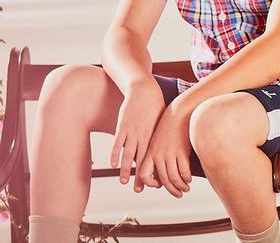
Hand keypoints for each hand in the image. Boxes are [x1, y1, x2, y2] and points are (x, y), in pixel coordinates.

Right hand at [109, 77, 165, 192]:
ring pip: (128, 154)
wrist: (143, 89)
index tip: (153, 184)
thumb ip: (160, 134)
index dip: (153, 171)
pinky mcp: (122, 125)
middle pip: (141, 160)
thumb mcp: (161, 120)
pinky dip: (115, 154)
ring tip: (124, 181)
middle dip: (140, 176)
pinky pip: (117, 143)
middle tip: (138, 190)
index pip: (154, 158)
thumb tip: (165, 146)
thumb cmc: (154, 104)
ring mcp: (132, 131)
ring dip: (125, 169)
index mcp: (154, 135)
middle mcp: (144, 135)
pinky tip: (113, 165)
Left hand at [138, 103, 192, 197]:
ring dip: (180, 186)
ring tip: (185, 188)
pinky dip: (186, 178)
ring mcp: (170, 153)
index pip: (144, 173)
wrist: (179, 111)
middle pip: (162, 180)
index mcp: (150, 151)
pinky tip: (189, 179)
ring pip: (173, 177)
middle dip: (170, 190)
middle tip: (177, 194)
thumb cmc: (169, 125)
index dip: (150, 183)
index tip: (158, 186)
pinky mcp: (182, 151)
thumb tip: (159, 168)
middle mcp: (158, 154)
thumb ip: (156, 152)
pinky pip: (183, 170)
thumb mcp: (158, 138)